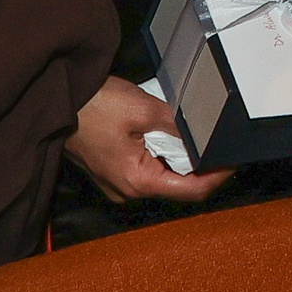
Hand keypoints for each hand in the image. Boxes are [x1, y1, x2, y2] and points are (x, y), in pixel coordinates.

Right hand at [67, 75, 231, 208]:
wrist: (57, 100)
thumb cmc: (94, 106)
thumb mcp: (144, 109)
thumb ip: (178, 125)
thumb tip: (204, 135)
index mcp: (138, 182)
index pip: (191, 191)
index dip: (217, 176)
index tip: (233, 159)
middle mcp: (128, 190)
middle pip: (178, 184)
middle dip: (199, 162)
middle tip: (216, 139)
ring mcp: (119, 183)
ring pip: (162, 174)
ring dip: (178, 155)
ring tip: (192, 131)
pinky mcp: (113, 171)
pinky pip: (146, 167)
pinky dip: (160, 151)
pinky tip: (167, 131)